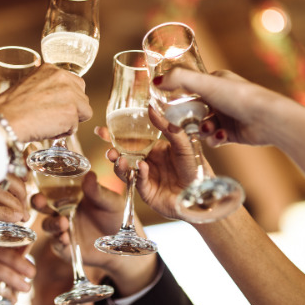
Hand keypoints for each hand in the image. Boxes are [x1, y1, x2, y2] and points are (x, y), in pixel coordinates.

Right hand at [0, 63, 91, 142]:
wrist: (5, 119)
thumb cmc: (11, 107)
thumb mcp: (29, 84)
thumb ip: (46, 86)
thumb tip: (56, 99)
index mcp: (52, 69)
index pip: (74, 83)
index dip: (67, 98)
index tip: (55, 105)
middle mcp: (63, 78)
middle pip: (83, 97)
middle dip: (73, 109)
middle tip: (53, 116)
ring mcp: (70, 95)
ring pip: (84, 112)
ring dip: (70, 121)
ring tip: (49, 123)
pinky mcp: (71, 112)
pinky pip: (75, 127)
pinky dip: (64, 132)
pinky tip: (48, 129)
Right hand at [0, 175, 28, 266]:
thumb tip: (22, 188)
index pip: (1, 166)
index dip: (19, 179)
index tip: (27, 195)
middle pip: (2, 176)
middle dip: (19, 192)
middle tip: (26, 209)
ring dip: (14, 205)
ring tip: (24, 217)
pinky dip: (3, 212)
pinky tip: (15, 219)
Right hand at [0, 243, 34, 304]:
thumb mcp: (7, 273)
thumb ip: (15, 258)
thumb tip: (29, 242)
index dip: (15, 248)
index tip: (31, 263)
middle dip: (16, 262)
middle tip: (32, 274)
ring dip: (11, 277)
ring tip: (25, 288)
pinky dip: (1, 290)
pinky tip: (11, 298)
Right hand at [33, 171, 157, 296]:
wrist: (122, 244)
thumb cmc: (115, 217)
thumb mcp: (110, 202)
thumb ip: (98, 192)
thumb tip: (90, 175)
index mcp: (70, 197)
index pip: (52, 188)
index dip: (44, 183)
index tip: (43, 179)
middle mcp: (62, 212)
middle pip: (42, 205)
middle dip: (37, 202)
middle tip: (39, 200)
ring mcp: (62, 230)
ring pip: (47, 225)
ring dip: (52, 223)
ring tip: (63, 222)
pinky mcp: (65, 247)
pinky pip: (57, 243)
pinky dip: (59, 240)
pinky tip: (65, 238)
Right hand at [100, 107, 197, 221]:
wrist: (202, 195)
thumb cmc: (196, 168)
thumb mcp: (184, 144)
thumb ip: (168, 127)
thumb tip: (151, 108)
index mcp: (154, 149)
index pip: (132, 139)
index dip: (116, 134)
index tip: (103, 128)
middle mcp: (147, 162)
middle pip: (123, 154)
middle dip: (111, 148)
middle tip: (103, 142)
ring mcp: (145, 177)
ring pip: (125, 168)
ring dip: (119, 162)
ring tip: (117, 157)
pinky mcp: (146, 192)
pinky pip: (137, 181)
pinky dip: (138, 173)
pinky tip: (142, 167)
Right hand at [155, 69, 304, 146]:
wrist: (267, 119)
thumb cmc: (238, 97)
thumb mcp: (205, 84)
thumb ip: (179, 80)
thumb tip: (155, 82)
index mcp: (215, 81)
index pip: (189, 89)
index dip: (177, 99)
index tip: (167, 109)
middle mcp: (221, 98)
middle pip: (194, 111)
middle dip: (188, 119)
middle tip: (180, 126)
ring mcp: (227, 116)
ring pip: (203, 126)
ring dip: (203, 130)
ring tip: (209, 131)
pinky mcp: (232, 133)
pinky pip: (214, 139)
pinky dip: (215, 140)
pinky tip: (222, 138)